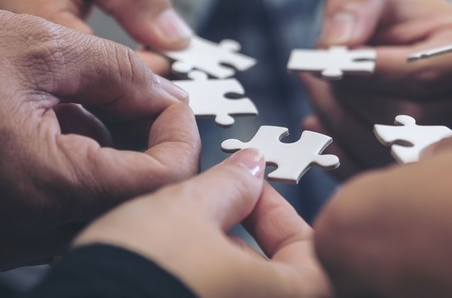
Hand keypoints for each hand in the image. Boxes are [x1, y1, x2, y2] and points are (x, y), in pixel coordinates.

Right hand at [0, 0, 199, 270]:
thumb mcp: (44, 44)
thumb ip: (122, 73)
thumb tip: (167, 97)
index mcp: (40, 180)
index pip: (156, 183)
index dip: (180, 140)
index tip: (173, 105)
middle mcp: (21, 226)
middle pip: (132, 202)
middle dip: (151, 147)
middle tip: (144, 102)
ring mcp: (4, 236)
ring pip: (99, 208)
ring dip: (117, 160)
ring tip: (94, 108)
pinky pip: (61, 212)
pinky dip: (81, 173)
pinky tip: (62, 130)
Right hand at [75, 150, 331, 297]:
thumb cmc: (140, 279)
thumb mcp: (190, 208)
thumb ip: (232, 183)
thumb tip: (250, 167)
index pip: (311, 244)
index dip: (274, 205)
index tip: (246, 187)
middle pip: (272, 272)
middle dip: (239, 233)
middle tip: (207, 207)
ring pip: (238, 291)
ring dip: (214, 260)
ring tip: (174, 238)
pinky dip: (196, 284)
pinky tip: (162, 268)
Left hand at [302, 0, 451, 175]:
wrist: (404, 33)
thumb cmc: (391, 8)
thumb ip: (359, 3)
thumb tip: (335, 43)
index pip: (422, 75)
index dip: (368, 72)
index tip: (325, 61)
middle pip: (406, 118)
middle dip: (348, 97)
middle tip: (311, 75)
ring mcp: (450, 140)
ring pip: (389, 149)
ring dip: (337, 123)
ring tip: (313, 91)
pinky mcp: (420, 162)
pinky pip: (379, 171)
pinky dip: (338, 155)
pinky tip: (316, 125)